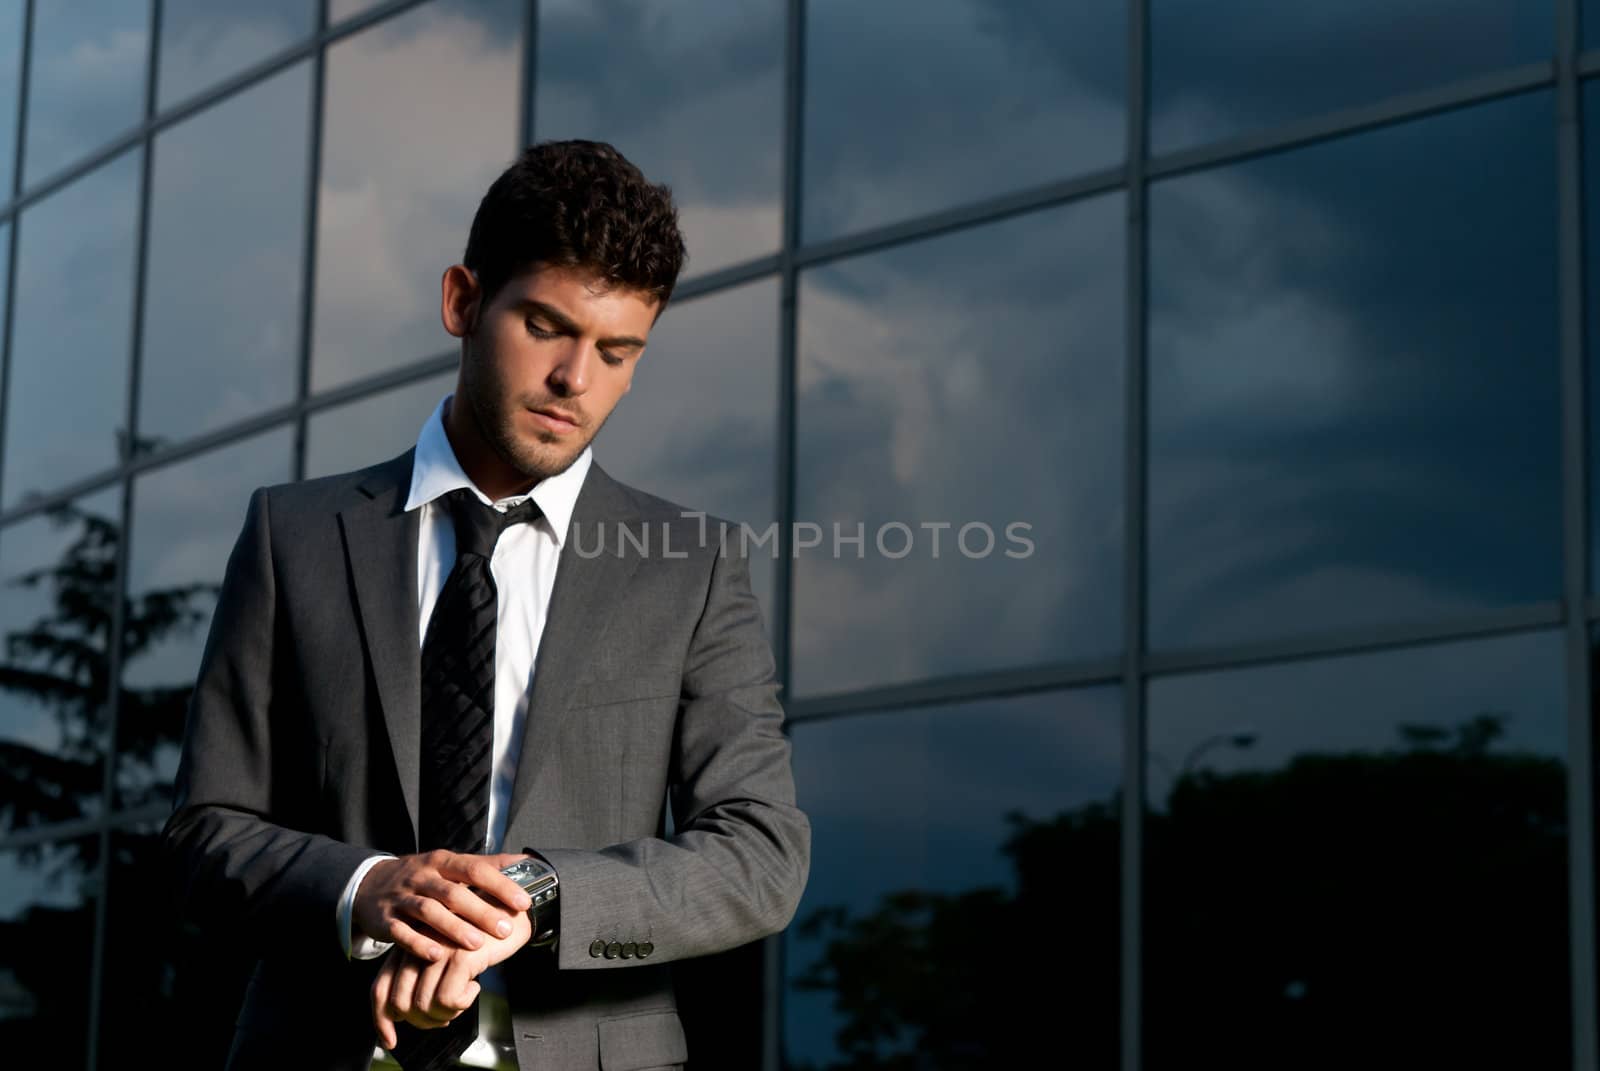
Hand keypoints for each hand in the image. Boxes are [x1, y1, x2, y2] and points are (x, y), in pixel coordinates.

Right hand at [353, 850, 531, 962]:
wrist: (370, 884)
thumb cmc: (422, 878)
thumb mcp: (450, 865)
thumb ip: (486, 865)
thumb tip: (525, 861)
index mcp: (442, 862)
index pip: (475, 869)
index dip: (500, 885)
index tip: (523, 902)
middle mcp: (422, 877)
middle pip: (453, 893)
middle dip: (481, 911)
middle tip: (505, 929)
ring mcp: (402, 898)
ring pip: (429, 911)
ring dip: (454, 928)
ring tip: (477, 944)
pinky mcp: (385, 920)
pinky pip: (402, 932)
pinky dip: (419, 944)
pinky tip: (437, 955)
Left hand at [371, 903, 533, 1048]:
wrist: (511, 911)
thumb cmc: (479, 932)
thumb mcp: (444, 951)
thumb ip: (423, 974)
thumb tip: (410, 1014)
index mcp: (408, 944)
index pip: (380, 990)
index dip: (382, 1021)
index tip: (390, 1040)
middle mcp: (417, 945)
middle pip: (401, 1004)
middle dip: (422, 1021)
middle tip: (444, 1018)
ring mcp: (438, 950)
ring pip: (424, 1006)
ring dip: (445, 1015)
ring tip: (462, 1000)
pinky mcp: (460, 956)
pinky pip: (449, 1000)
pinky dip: (463, 1003)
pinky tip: (475, 987)